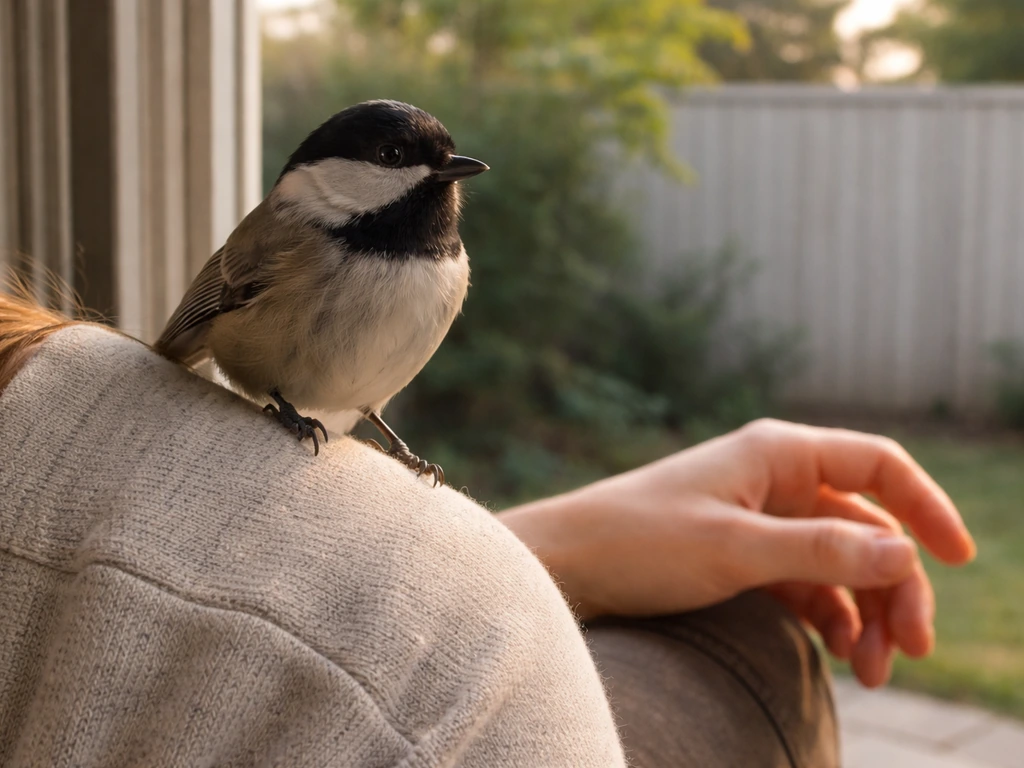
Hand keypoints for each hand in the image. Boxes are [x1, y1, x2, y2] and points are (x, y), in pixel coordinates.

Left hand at [498, 419, 975, 687]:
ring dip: (865, 613)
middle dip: (894, 586)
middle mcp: (774, 480)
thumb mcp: (734, 549)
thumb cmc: (637, 541)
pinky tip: (840, 656)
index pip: (878, 465)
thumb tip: (905, 554)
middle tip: (909, 649)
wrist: (563, 566)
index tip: (960, 559)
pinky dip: (828, 619)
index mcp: (777, 453)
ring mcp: (759, 520)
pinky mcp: (741, 556)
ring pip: (839, 562)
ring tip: (872, 671)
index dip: (925, 507)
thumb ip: (821, 550)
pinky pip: (806, 585)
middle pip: (866, 526)